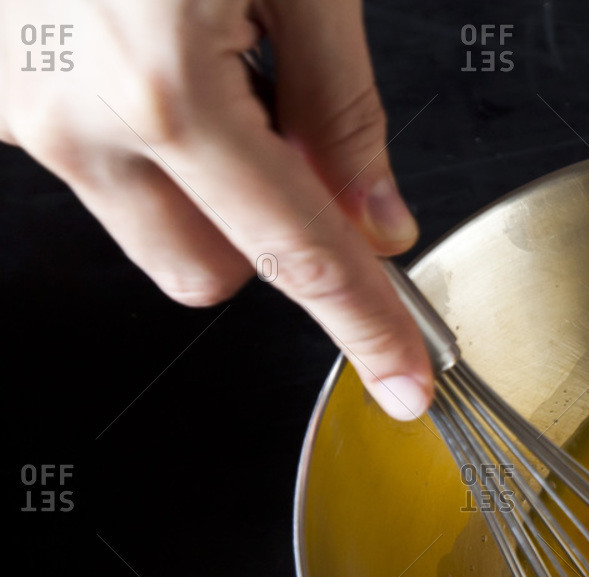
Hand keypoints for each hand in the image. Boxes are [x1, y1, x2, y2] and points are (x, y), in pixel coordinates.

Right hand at [0, 0, 431, 418]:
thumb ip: (340, 105)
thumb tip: (377, 216)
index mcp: (168, 92)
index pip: (301, 256)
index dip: (367, 327)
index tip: (407, 381)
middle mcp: (77, 122)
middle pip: (214, 274)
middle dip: (267, 236)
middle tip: (286, 133)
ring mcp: (17, 114)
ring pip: (148, 226)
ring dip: (199, 183)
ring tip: (201, 55)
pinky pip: (91, 166)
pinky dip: (139, 136)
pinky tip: (142, 42)